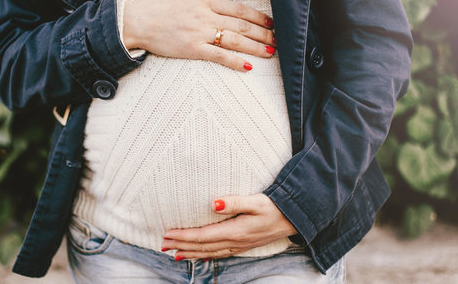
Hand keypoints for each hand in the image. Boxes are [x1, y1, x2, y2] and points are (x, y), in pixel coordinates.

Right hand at [122, 0, 276, 71]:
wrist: (137, 21)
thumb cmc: (158, 5)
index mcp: (205, 1)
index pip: (239, 8)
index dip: (257, 15)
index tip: (270, 21)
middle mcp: (206, 16)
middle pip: (242, 24)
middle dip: (263, 32)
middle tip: (278, 38)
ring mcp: (200, 33)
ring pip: (235, 40)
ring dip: (256, 46)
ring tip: (271, 51)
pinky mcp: (192, 49)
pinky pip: (218, 56)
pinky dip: (235, 61)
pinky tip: (248, 66)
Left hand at [161, 194, 297, 259]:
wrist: (294, 218)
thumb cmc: (275, 206)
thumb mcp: (256, 201)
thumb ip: (234, 202)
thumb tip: (214, 202)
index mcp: (235, 231)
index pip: (203, 236)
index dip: (183, 236)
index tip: (168, 234)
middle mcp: (235, 242)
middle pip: (202, 247)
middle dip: (182, 246)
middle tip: (163, 245)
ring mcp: (239, 246)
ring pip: (210, 253)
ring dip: (191, 253)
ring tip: (175, 254)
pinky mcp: (243, 246)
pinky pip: (220, 254)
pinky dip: (206, 256)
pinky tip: (199, 257)